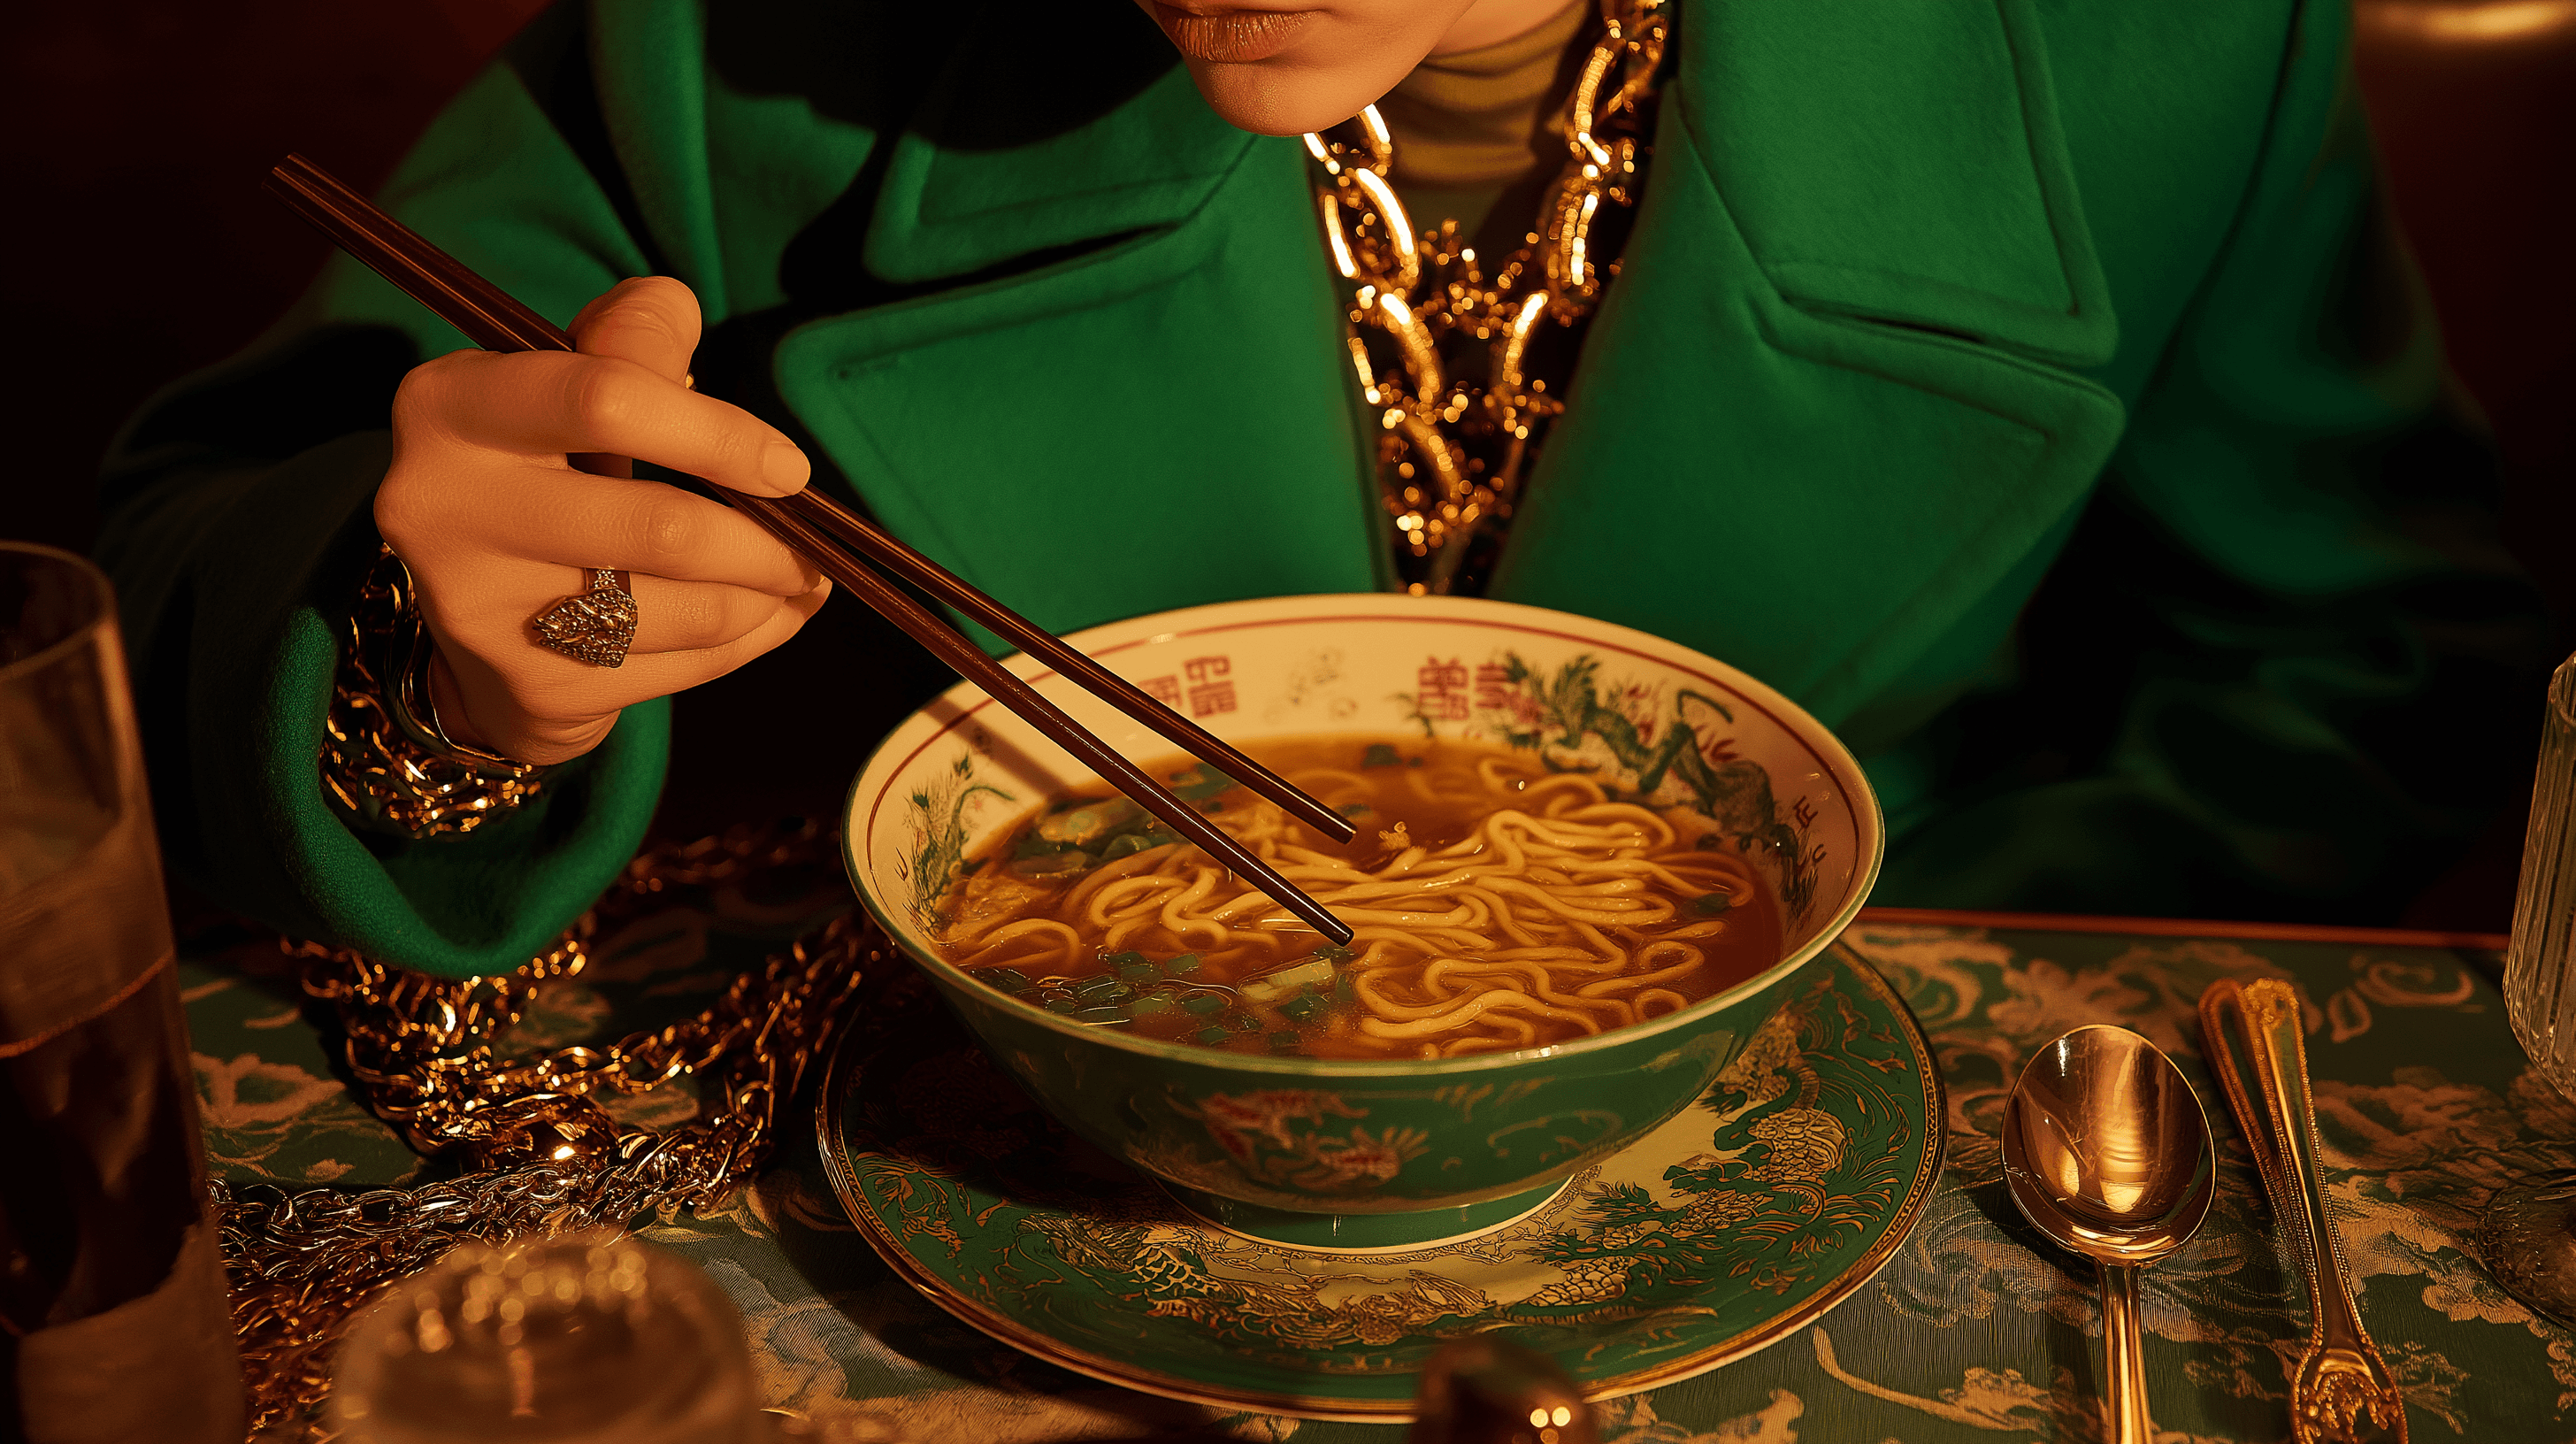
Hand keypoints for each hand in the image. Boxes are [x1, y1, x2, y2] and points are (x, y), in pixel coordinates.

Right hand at [374, 276, 828, 764]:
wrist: (476, 609)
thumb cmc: (548, 466)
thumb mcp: (568, 379)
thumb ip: (631, 336)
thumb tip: (681, 310)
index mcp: (452, 405)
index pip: (607, 401)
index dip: (720, 434)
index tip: (789, 468)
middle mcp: (444, 506)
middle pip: (661, 528)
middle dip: (765, 543)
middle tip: (812, 547)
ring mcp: (481, 609)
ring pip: (681, 610)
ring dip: (766, 597)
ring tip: (795, 579)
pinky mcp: (530, 686)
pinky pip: (680, 668)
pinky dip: (746, 641)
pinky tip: (765, 617)